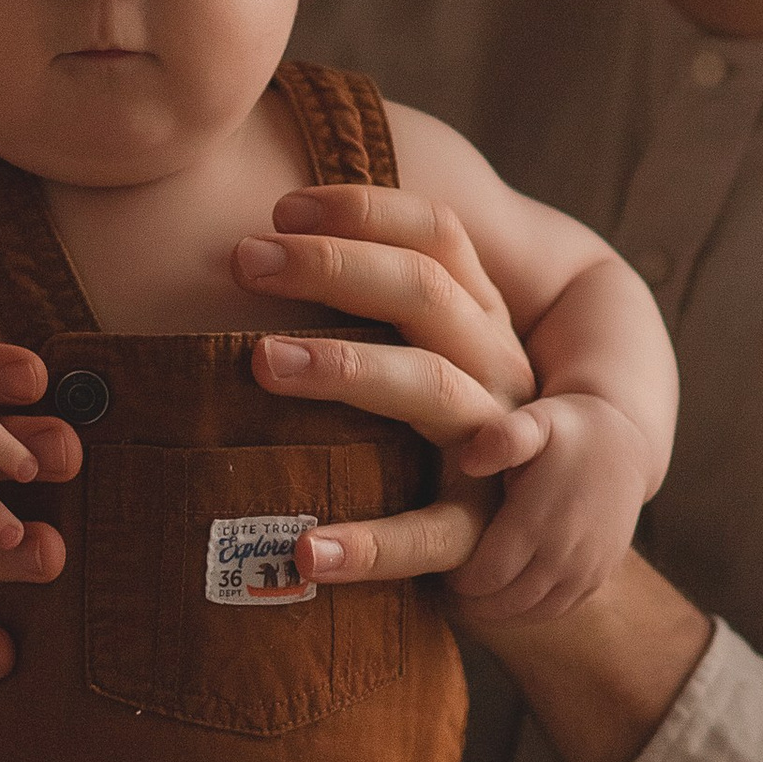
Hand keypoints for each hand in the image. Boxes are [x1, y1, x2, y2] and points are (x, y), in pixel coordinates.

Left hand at [230, 183, 536, 591]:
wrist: (519, 552)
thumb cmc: (426, 434)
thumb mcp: (418, 354)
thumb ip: (361, 307)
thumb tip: (246, 251)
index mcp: (478, 316)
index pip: (437, 235)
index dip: (365, 210)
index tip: (281, 210)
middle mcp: (495, 367)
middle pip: (426, 292)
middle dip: (333, 266)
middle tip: (244, 259)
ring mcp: (494, 446)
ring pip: (432, 390)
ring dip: (346, 369)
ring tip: (262, 361)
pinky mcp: (480, 530)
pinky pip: (430, 536)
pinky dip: (370, 546)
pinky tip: (304, 550)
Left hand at [447, 390, 660, 623]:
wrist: (626, 444)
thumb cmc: (567, 428)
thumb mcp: (535, 420)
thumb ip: (503, 437)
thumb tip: (468, 461)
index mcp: (539, 520)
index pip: (486, 576)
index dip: (457, 582)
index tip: (441, 570)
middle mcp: (566, 553)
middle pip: (504, 602)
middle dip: (471, 602)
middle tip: (446, 591)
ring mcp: (586, 570)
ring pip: (530, 612)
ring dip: (497, 611)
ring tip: (471, 597)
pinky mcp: (598, 578)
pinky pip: (556, 611)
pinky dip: (526, 612)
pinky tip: (504, 597)